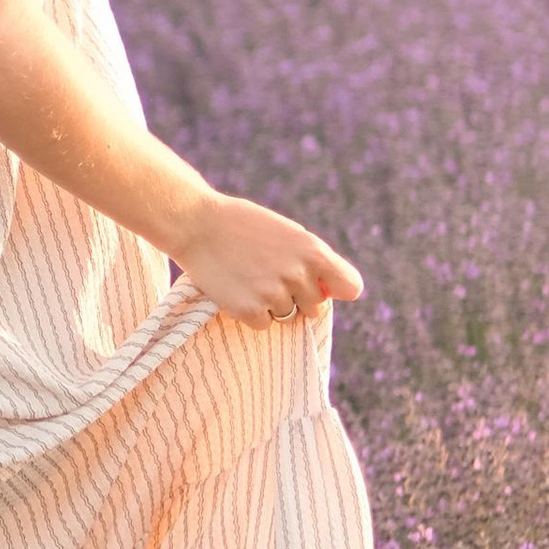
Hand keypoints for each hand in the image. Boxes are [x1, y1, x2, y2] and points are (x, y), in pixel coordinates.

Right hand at [174, 190, 364, 327]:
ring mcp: (274, 295)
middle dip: (297, 296)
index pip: (351, 287)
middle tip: (269, 273)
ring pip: (288, 316)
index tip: (321, 286)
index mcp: (314, 252)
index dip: (335, 289)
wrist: (197, 225)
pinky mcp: (250, 311)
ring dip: (272, 304)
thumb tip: (331, 293)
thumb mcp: (289, 234)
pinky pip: (264, 324)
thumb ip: (314, 261)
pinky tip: (237, 288)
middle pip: (315, 306)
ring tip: (250, 277)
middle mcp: (299, 275)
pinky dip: (251, 312)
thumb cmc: (245, 226)